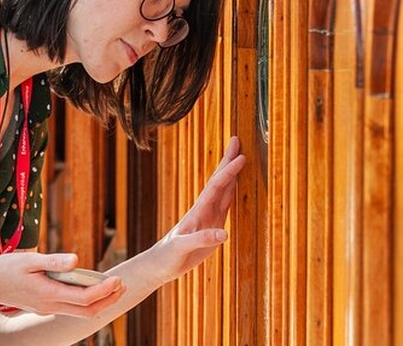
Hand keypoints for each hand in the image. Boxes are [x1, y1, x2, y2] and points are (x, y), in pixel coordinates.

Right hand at [0, 252, 124, 316]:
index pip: (85, 298)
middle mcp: (49, 306)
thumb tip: (77, 260)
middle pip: (87, 311)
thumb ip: (54, 261)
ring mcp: (46, 309)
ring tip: (111, 286)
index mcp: (48, 294)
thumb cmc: (5, 268)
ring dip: (98, 302)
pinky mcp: (42, 307)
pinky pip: (69, 309)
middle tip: (122, 285)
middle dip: (108, 300)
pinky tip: (88, 288)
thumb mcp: (30, 259)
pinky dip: (85, 302)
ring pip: (79, 313)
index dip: (104, 291)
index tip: (116, 279)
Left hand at [152, 136, 244, 281]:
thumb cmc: (169, 255)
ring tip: (239, 156)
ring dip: (231, 172)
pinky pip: (225, 204)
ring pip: (223, 189)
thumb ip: (202, 239)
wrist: (162, 263)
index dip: (228, 172)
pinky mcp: (212, 225)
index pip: (216, 187)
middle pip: (219, 180)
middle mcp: (204, 209)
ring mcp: (208, 215)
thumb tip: (224, 233)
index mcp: (198, 211)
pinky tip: (237, 184)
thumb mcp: (182, 248)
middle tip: (236, 140)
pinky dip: (233, 191)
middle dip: (227, 161)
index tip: (241, 157)